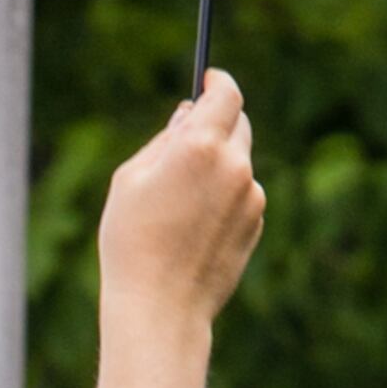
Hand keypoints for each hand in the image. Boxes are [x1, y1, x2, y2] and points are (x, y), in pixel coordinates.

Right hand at [98, 70, 265, 328]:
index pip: (226, 93)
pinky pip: (242, 195)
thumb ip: (165, 140)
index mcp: (201, 146)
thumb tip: (189, 116)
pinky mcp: (256, 224)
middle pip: (239, 123)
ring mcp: (251, 197)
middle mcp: (235, 166)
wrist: (161, 308)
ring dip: (218, 166)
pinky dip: (224, 198)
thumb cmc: (133, 242)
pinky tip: (193, 228)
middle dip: (217, 122)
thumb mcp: (130, 180)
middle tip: (188, 140)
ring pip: (239, 163)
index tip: (208, 79)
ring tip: (178, 203)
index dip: (217, 81)